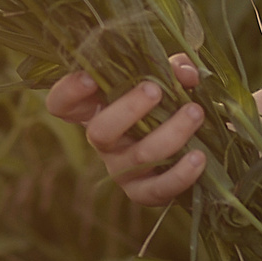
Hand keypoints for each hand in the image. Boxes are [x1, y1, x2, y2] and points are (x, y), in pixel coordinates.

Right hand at [43, 53, 208, 206]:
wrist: (184, 146)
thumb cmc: (165, 103)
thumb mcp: (164, 78)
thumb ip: (172, 68)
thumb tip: (185, 73)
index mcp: (97, 110)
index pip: (62, 104)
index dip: (68, 92)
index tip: (89, 77)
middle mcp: (104, 142)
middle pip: (100, 132)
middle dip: (127, 110)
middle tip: (154, 89)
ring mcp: (121, 170)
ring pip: (138, 157)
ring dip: (170, 133)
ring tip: (195, 112)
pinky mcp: (143, 192)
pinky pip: (157, 189)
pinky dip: (180, 175)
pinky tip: (199, 157)